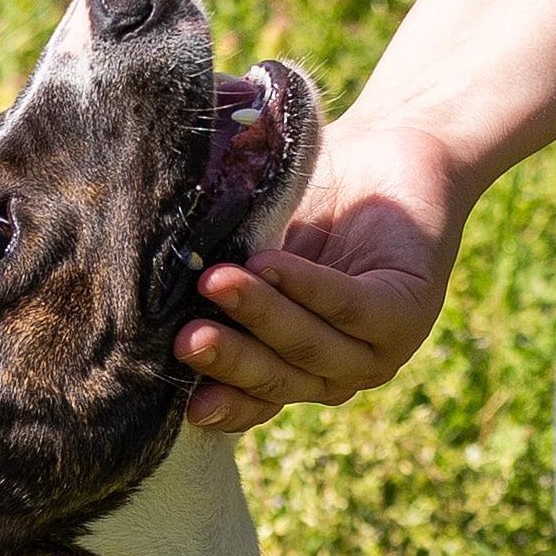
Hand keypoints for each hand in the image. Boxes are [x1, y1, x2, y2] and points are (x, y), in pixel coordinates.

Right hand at [180, 109, 464, 429]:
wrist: (390, 149)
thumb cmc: (313, 203)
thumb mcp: (255, 251)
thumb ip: (221, 286)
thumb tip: (147, 305)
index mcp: (297, 368)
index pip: (255, 401)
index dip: (224, 405)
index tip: (184, 406)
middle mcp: (337, 369)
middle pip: (280, 378)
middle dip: (231, 359)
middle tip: (186, 339)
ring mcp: (379, 346)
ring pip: (312, 344)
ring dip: (262, 316)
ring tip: (216, 284)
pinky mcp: (408, 308)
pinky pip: (351, 305)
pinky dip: (307, 286)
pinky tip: (270, 263)